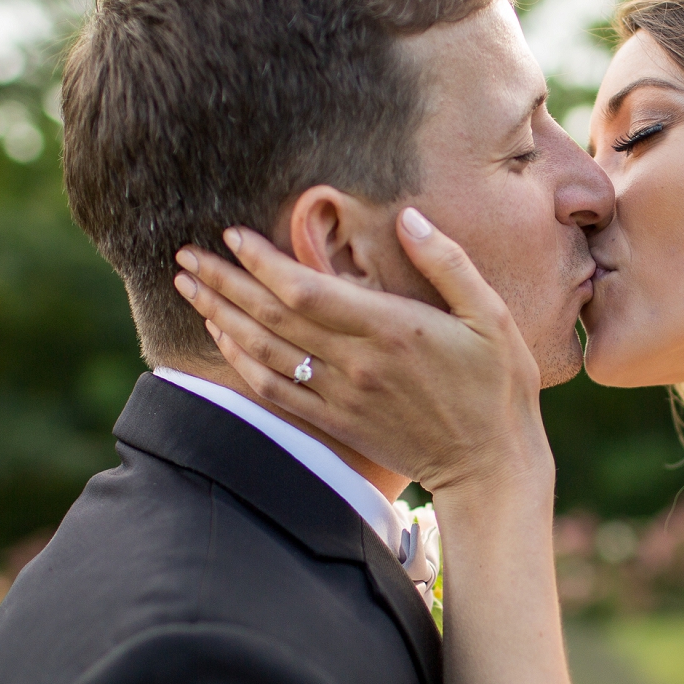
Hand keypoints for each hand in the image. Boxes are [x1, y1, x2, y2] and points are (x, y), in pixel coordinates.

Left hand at [174, 207, 552, 499]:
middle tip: (185, 254)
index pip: (307, 290)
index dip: (262, 261)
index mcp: (392, 329)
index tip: (232, 235)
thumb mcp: (492, 316)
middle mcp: (357, 363)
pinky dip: (242, 362)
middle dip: (224, 281)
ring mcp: (342, 396)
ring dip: (221, 316)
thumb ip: (448, 263)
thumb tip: (409, 217)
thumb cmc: (498, 387)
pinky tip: (222, 337)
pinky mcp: (336, 422)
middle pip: (272, 316)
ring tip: (189, 286)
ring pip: (264, 352)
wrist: (490, 467)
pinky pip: (275, 391)